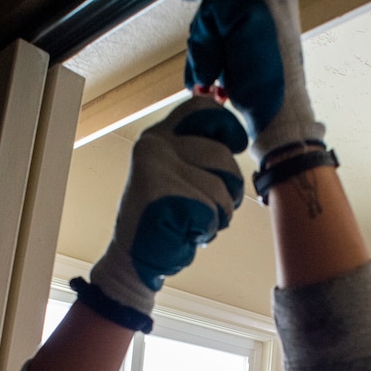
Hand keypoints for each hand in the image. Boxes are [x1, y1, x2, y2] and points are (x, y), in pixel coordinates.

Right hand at [87, 95, 247, 327]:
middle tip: (209, 208)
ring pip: (223, 186)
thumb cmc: (164, 219)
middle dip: (229, 189)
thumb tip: (237, 137)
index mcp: (160, 135)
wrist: (133, 261)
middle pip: (224, 155)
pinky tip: (183, 233)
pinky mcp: (163, 195)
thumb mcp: (178, 175)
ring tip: (194, 222)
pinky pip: (212, 212)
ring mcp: (157, 168)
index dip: (229, 128)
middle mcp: (154, 145)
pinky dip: (206, 230)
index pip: (205, 108)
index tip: (235, 147)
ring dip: (219, 213)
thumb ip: (199, 152)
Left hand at [172, 0, 324, 162]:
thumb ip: (228, 28)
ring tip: (215, 80)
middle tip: (207, 77)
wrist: (279, 119)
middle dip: (202, 35)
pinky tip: (215, 76)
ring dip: (203, 47)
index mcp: (278, 2)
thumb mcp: (242, 53)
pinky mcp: (254, 5)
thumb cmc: (262, 97)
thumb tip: (200, 8)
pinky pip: (209, 14)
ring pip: (210, 4)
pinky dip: (205, 49)